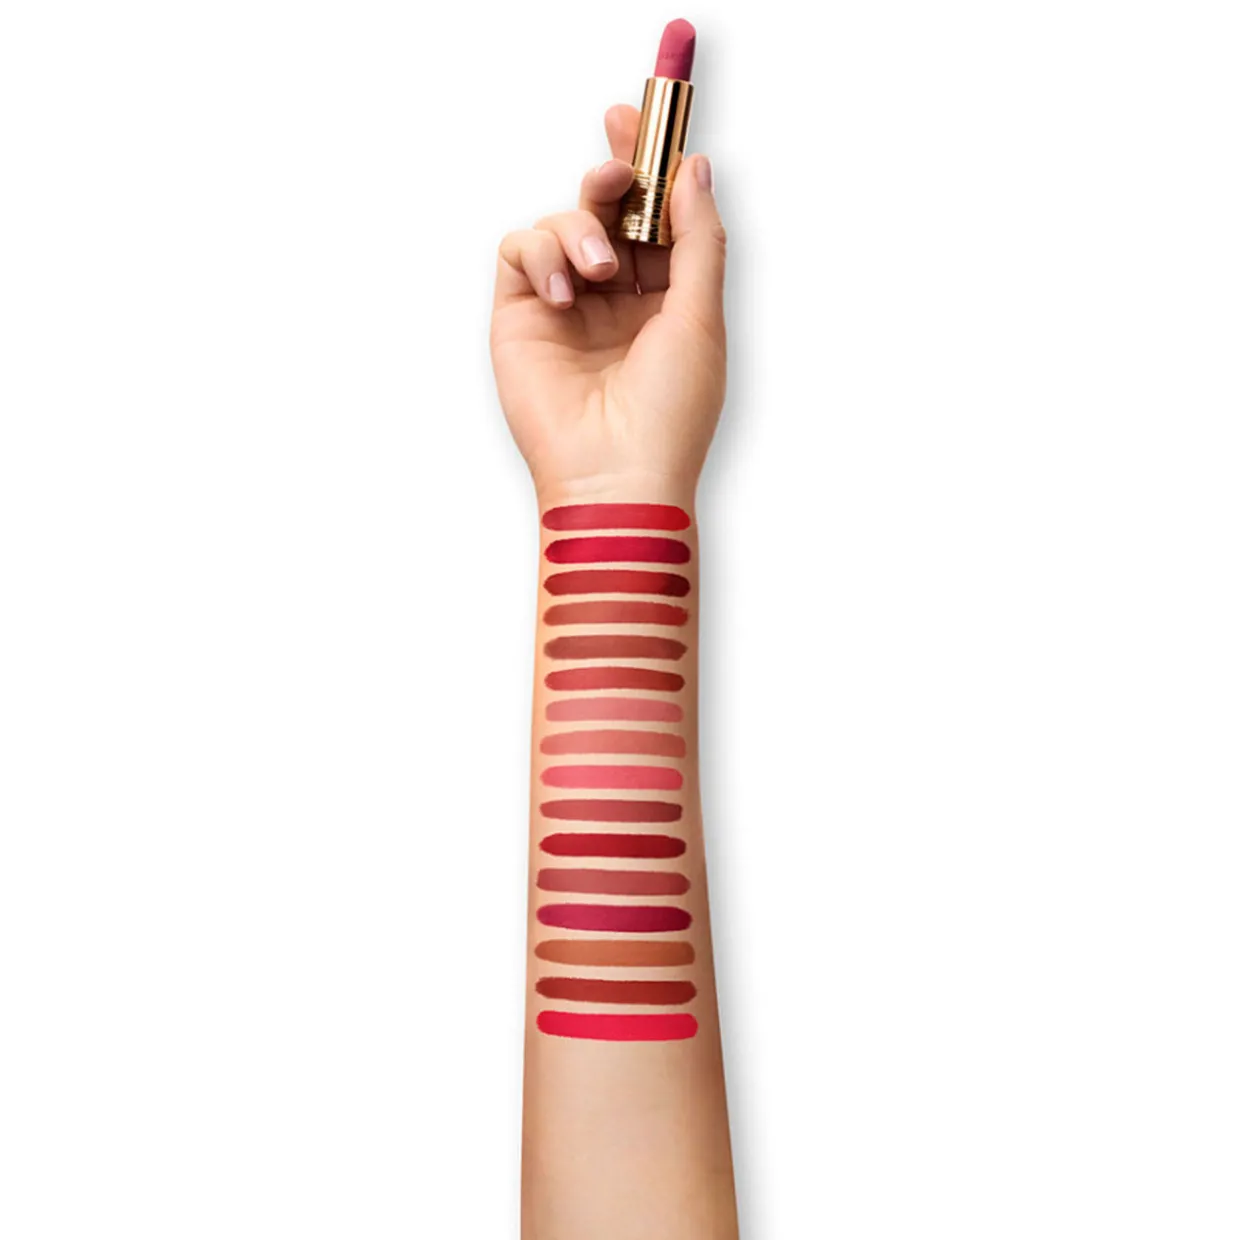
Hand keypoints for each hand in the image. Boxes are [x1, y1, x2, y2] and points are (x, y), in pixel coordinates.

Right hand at [491, 104, 726, 497]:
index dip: (647, 168)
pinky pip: (520, 252)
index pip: (653, 219)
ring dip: (581, 229)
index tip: (640, 118)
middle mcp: (613, 300)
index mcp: (664, 300)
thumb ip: (697, 237)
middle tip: (617, 174)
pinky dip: (541, 256)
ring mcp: (565, 308)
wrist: (615, 475)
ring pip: (561, 223)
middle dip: (612, 178)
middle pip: (606, 210)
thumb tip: (694, 168)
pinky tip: (563, 295)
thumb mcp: (700, 315)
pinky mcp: (521, 317)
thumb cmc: (669, 412)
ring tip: (596, 273)